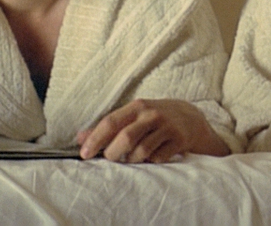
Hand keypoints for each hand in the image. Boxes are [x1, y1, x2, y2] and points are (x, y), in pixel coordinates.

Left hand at [75, 99, 229, 162]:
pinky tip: (151, 158)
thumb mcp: (132, 116)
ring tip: (131, 159)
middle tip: (110, 158)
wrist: (190, 118)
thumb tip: (80, 138)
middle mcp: (152, 115)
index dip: (95, 139)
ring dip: (132, 161)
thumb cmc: (154, 118)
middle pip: (126, 138)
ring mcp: (167, 128)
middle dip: (113, 153)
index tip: (84, 155)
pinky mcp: (179, 140)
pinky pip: (158, 159)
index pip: (110, 122)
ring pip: (142, 151)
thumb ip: (107, 127)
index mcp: (137, 107)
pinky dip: (150, 162)